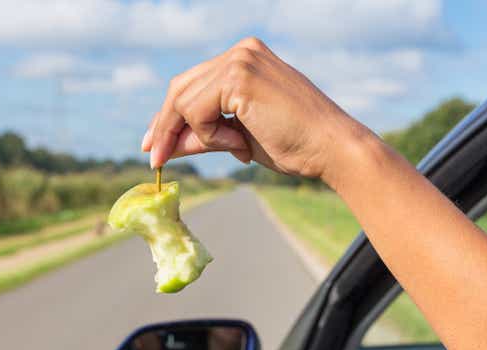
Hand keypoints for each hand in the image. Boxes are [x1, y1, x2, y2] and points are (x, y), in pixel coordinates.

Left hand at [142, 37, 371, 182]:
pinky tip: (240, 144)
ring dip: (202, 135)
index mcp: (245, 59)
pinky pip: (196, 111)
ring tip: (237, 149)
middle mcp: (241, 53)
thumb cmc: (295, 145)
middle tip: (157, 159)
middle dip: (165, 126)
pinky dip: (210, 135)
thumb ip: (204, 135)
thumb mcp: (239, 138)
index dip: (169, 116)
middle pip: (180, 87)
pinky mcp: (239, 77)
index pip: (192, 84)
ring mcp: (240, 61)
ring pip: (184, 102)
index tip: (155, 144)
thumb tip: (168, 144)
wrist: (331, 149)